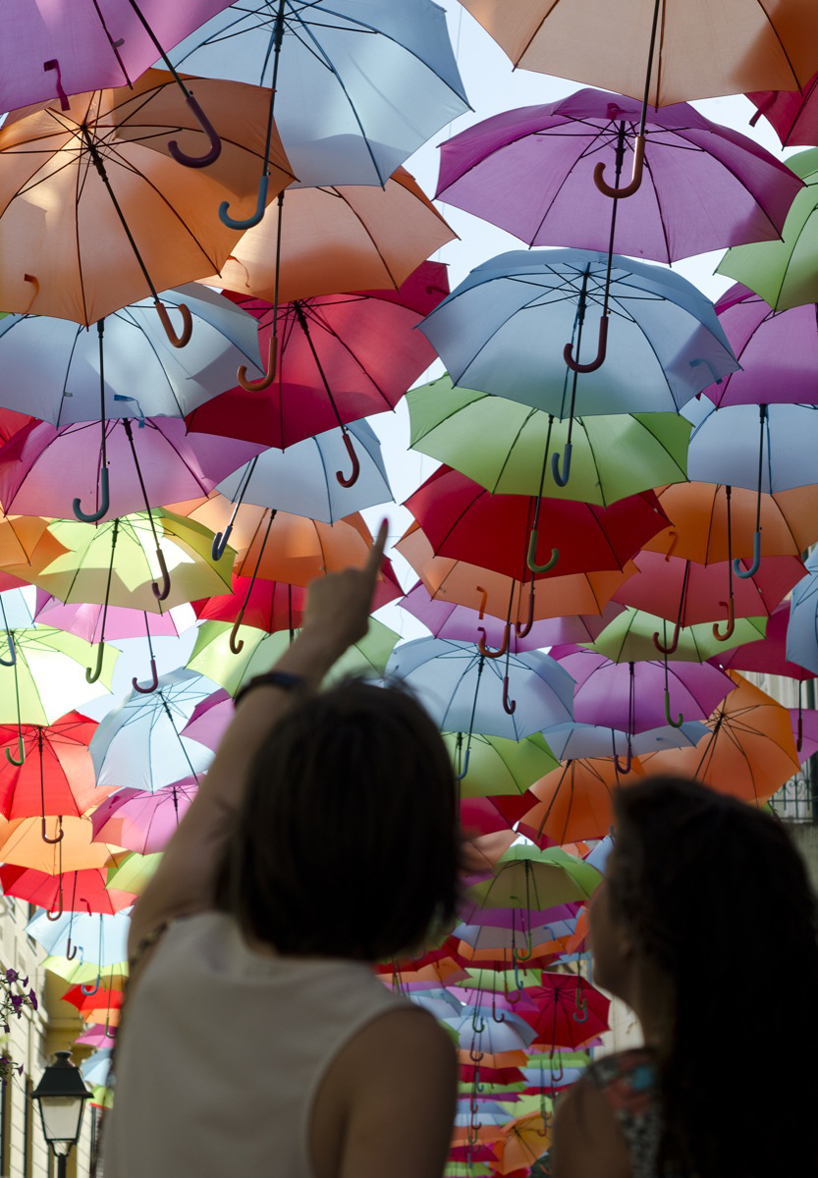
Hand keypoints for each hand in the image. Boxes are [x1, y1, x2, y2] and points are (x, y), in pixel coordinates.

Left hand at [301, 519, 388, 652]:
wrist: (326, 637)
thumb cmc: (350, 632)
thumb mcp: (365, 619)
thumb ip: (361, 604)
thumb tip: (351, 602)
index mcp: (367, 581)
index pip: (377, 554)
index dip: (382, 536)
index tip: (386, 518)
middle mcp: (350, 573)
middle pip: (351, 576)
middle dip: (349, 588)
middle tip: (345, 609)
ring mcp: (331, 576)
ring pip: (334, 583)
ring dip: (334, 594)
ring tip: (332, 613)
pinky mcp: (315, 581)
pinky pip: (320, 587)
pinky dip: (320, 597)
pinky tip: (320, 610)